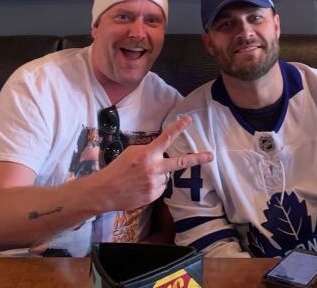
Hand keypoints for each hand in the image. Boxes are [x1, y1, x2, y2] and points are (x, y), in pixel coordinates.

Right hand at [93, 115, 212, 211]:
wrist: (105, 191)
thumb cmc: (117, 168)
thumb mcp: (131, 153)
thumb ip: (148, 151)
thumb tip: (160, 152)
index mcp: (147, 154)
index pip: (166, 138)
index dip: (178, 128)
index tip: (188, 120)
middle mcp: (154, 169)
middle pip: (180, 162)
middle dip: (197, 159)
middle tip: (211, 156)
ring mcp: (155, 184)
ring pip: (166, 176)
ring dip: (158, 175)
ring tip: (140, 178)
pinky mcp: (154, 196)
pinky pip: (160, 187)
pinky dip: (153, 185)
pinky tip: (140, 186)